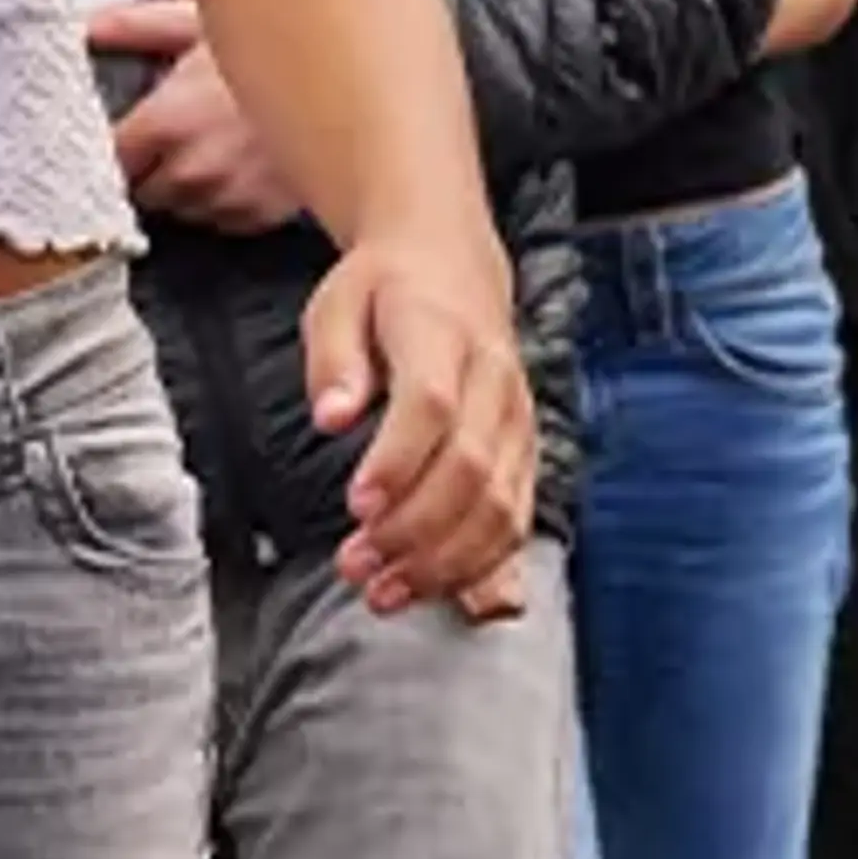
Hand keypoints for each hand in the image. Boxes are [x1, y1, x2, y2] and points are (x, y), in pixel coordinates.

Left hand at [89, 3, 301, 231]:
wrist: (347, 82)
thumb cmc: (276, 48)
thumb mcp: (200, 24)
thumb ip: (138, 26)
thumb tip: (93, 26)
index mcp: (165, 122)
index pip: (108, 160)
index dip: (113, 150)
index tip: (122, 140)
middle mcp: (190, 169)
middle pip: (141, 191)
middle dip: (151, 168)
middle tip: (174, 137)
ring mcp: (225, 199)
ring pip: (182, 209)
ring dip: (188, 187)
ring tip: (214, 146)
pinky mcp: (258, 218)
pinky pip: (222, 220)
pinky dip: (224, 200)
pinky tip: (239, 166)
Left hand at [302, 231, 533, 614]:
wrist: (452, 264)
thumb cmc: (383, 289)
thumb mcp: (338, 300)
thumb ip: (333, 357)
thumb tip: (331, 416)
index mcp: (442, 332)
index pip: (431, 404)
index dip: (397, 462)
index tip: (355, 506)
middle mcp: (493, 380)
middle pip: (470, 468)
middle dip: (414, 531)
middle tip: (357, 566)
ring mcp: (517, 421)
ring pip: (500, 506)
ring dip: (445, 562)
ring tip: (384, 592)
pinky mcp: (526, 453)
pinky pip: (518, 519)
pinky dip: (483, 566)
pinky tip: (441, 594)